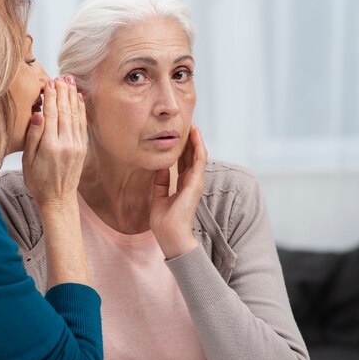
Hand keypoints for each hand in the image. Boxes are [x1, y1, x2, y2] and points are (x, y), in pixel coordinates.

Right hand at [22, 76, 86, 207]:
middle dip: (63, 92)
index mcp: (50, 146)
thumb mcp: (28, 160)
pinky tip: (78, 98)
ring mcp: (77, 146)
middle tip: (61, 76)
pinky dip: (81, 109)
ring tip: (70, 81)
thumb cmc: (38, 181)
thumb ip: (33, 136)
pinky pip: (82, 124)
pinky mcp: (82, 148)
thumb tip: (38, 114)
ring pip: (75, 115)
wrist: (58, 199)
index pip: (51, 114)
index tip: (49, 82)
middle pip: (65, 111)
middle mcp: (66, 144)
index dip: (50, 96)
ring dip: (73, 96)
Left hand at [149, 125, 207, 258]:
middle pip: (191, 156)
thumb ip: (160, 181)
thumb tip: (159, 166)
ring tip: (193, 125)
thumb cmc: (164, 221)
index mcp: (182, 185)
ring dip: (196, 140)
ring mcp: (195, 182)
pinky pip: (199, 161)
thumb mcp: (159, 196)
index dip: (182, 148)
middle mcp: (191, 182)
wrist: (170, 235)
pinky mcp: (196, 183)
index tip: (177, 134)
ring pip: (198, 155)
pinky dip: (198, 147)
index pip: (183, 163)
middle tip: (186, 123)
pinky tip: (195, 135)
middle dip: (189, 140)